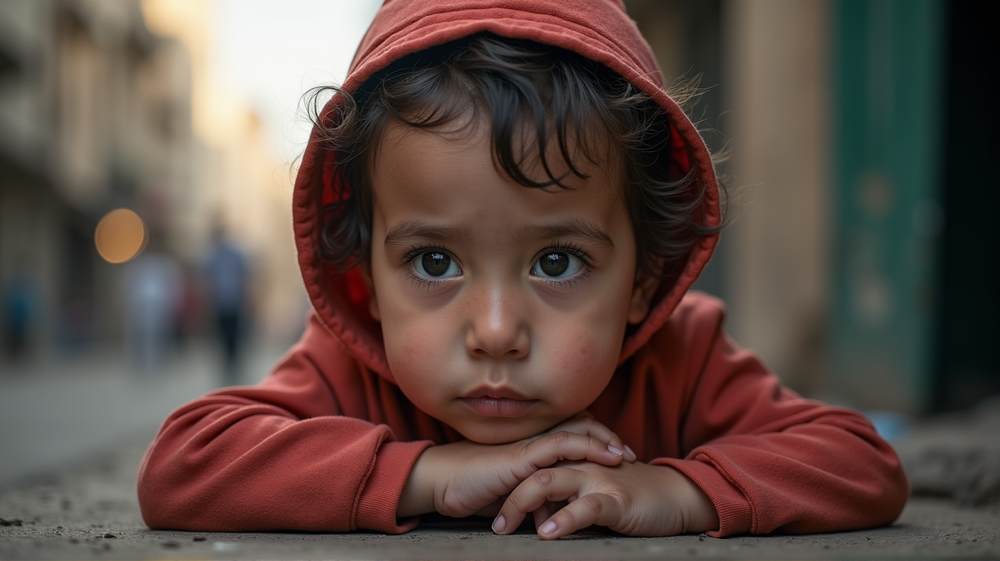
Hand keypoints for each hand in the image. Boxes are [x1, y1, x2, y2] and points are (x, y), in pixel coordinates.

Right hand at [398, 413, 634, 517]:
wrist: (443, 483)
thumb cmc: (473, 489)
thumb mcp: (513, 493)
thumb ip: (535, 496)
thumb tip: (553, 514)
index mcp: (532, 444)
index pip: (571, 430)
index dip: (596, 438)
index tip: (619, 455)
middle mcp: (533, 439)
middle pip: (579, 424)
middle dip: (607, 438)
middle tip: (629, 454)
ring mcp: (528, 444)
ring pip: (575, 430)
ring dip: (603, 441)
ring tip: (623, 456)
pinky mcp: (522, 456)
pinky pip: (560, 444)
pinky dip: (587, 447)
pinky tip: (606, 457)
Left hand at [492, 460, 718, 537]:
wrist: (676, 495)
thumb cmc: (634, 497)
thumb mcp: (594, 495)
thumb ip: (567, 500)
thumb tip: (541, 520)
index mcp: (575, 462)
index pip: (534, 469)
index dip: (511, 489)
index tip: (494, 513)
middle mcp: (582, 465)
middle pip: (534, 473)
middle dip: (510, 500)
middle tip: (496, 527)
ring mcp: (598, 479)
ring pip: (551, 482)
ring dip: (524, 506)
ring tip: (506, 528)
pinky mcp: (616, 499)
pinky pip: (585, 507)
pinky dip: (563, 520)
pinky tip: (548, 533)